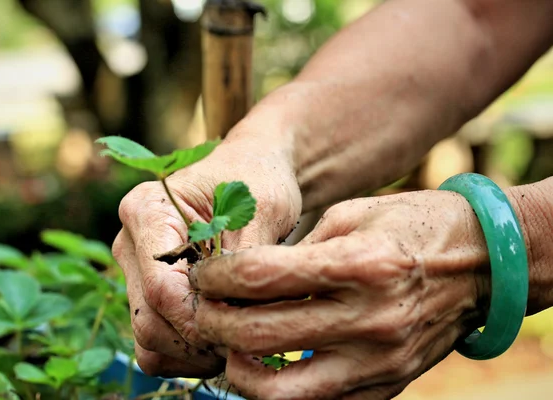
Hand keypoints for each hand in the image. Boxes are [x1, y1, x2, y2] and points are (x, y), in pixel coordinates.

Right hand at [112, 134, 301, 376]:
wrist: (249, 169)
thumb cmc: (256, 179)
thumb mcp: (263, 208)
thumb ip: (246, 261)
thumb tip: (239, 318)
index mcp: (148, 211)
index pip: (161, 289)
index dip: (200, 321)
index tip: (241, 329)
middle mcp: (131, 243)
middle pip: (148, 320)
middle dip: (198, 342)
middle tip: (248, 342)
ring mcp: (135, 270)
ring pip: (147, 339)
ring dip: (192, 353)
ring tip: (237, 341)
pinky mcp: (148, 291)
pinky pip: (154, 343)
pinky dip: (185, 353)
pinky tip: (221, 339)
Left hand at [190, 190, 490, 398]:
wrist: (482, 262)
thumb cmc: (413, 225)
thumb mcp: (353, 216)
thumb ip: (299, 251)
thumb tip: (247, 279)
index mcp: (359, 264)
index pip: (261, 276)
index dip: (217, 275)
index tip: (202, 273)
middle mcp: (369, 319)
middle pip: (260, 333)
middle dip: (214, 321)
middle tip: (201, 309)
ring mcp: (379, 361)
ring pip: (283, 392)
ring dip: (240, 371)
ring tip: (229, 346)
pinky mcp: (387, 385)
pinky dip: (283, 390)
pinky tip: (270, 365)